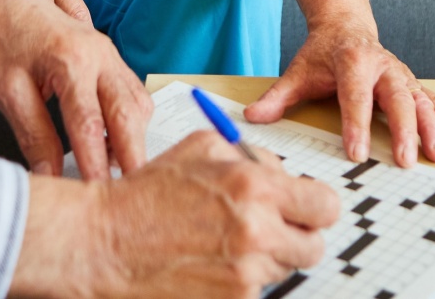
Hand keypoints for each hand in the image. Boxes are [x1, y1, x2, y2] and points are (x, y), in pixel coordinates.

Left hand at [0, 0, 149, 179]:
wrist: (4, 1)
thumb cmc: (3, 43)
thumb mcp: (8, 91)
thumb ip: (34, 134)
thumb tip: (51, 175)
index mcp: (71, 60)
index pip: (89, 123)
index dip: (95, 163)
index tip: (96, 193)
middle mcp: (100, 55)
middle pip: (128, 113)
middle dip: (133, 155)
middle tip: (132, 191)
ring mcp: (110, 55)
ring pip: (137, 104)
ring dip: (134, 138)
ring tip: (119, 171)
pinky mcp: (112, 59)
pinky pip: (133, 93)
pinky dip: (131, 121)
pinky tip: (114, 142)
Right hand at [10, 132, 340, 298]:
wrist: (109, 243)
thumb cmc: (149, 193)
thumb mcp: (202, 149)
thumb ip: (253, 157)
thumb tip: (284, 173)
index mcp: (255, 187)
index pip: (325, 206)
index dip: (315, 205)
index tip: (305, 206)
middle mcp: (257, 232)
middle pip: (314, 246)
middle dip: (297, 235)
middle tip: (271, 227)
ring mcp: (246, 273)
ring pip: (286, 269)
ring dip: (267, 256)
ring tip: (226, 241)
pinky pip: (257, 289)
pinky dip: (242, 278)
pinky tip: (211, 261)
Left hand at [244, 18, 434, 167]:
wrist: (345, 24)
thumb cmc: (322, 53)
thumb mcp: (297, 71)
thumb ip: (277, 97)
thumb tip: (251, 118)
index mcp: (352, 62)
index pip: (355, 96)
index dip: (356, 124)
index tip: (357, 153)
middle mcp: (382, 66)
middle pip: (396, 99)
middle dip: (402, 130)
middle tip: (405, 159)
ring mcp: (400, 74)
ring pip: (420, 100)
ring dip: (431, 127)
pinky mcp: (411, 82)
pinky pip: (433, 99)